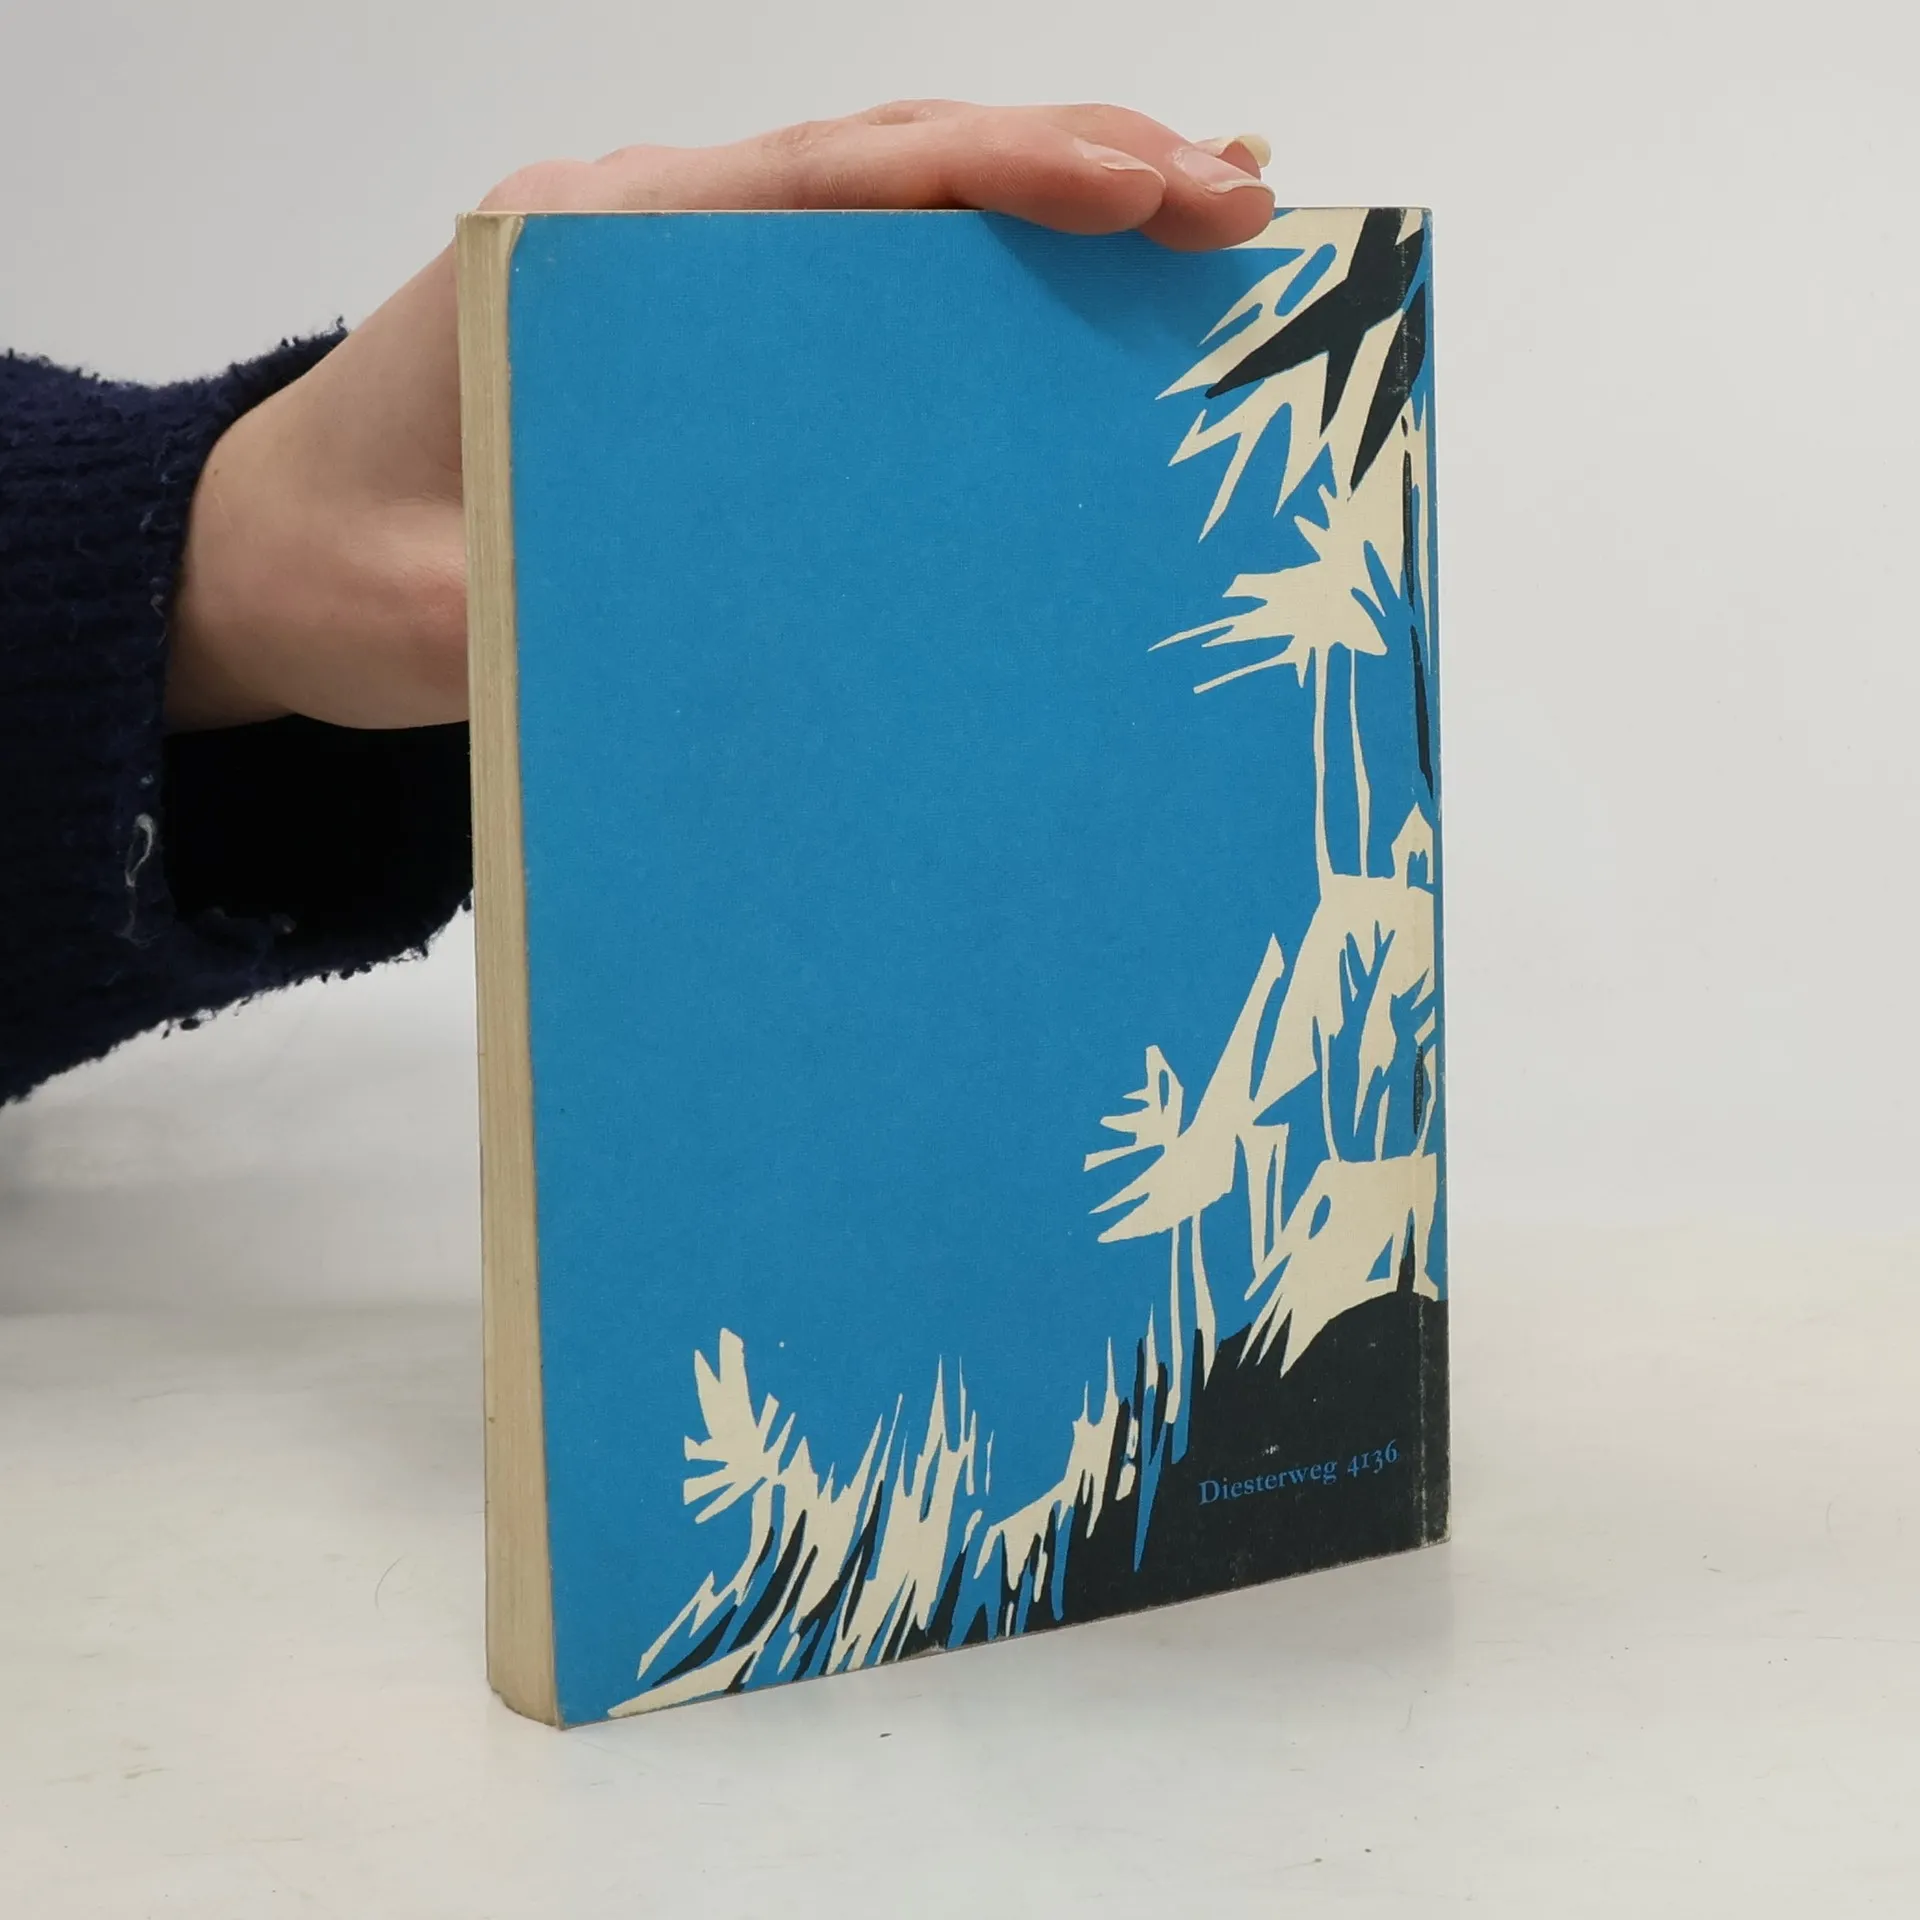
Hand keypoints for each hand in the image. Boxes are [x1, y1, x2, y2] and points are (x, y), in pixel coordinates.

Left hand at [167, 103, 1271, 730]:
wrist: (264, 563)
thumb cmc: (335, 569)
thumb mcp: (445, 610)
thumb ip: (559, 606)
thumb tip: (735, 646)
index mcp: (592, 248)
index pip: (834, 178)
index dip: (1002, 171)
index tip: (1149, 183)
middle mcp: (653, 234)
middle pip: (895, 165)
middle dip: (1078, 163)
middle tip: (1242, 198)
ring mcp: (683, 281)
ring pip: (893, 213)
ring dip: (1048, 209)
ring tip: (1202, 228)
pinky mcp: (705, 352)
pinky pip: (859, 293)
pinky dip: (973, 285)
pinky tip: (1069, 312)